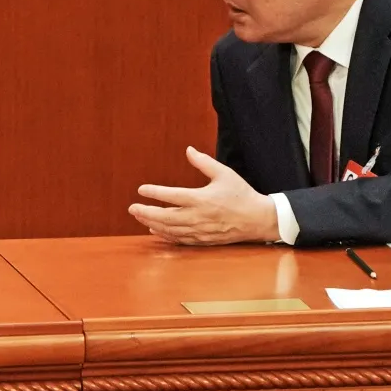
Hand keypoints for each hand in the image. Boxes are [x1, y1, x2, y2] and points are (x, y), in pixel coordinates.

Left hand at [129, 147, 280, 245]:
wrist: (258, 219)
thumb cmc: (241, 194)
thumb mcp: (224, 173)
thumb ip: (204, 162)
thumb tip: (188, 150)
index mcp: (202, 199)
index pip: (173, 196)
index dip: (155, 193)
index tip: (141, 189)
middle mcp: (199, 217)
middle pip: (166, 217)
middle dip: (146, 212)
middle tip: (132, 208)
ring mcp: (200, 230)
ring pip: (170, 230)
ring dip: (152, 224)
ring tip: (139, 217)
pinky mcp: (203, 240)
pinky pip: (179, 239)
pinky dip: (165, 235)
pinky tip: (155, 230)